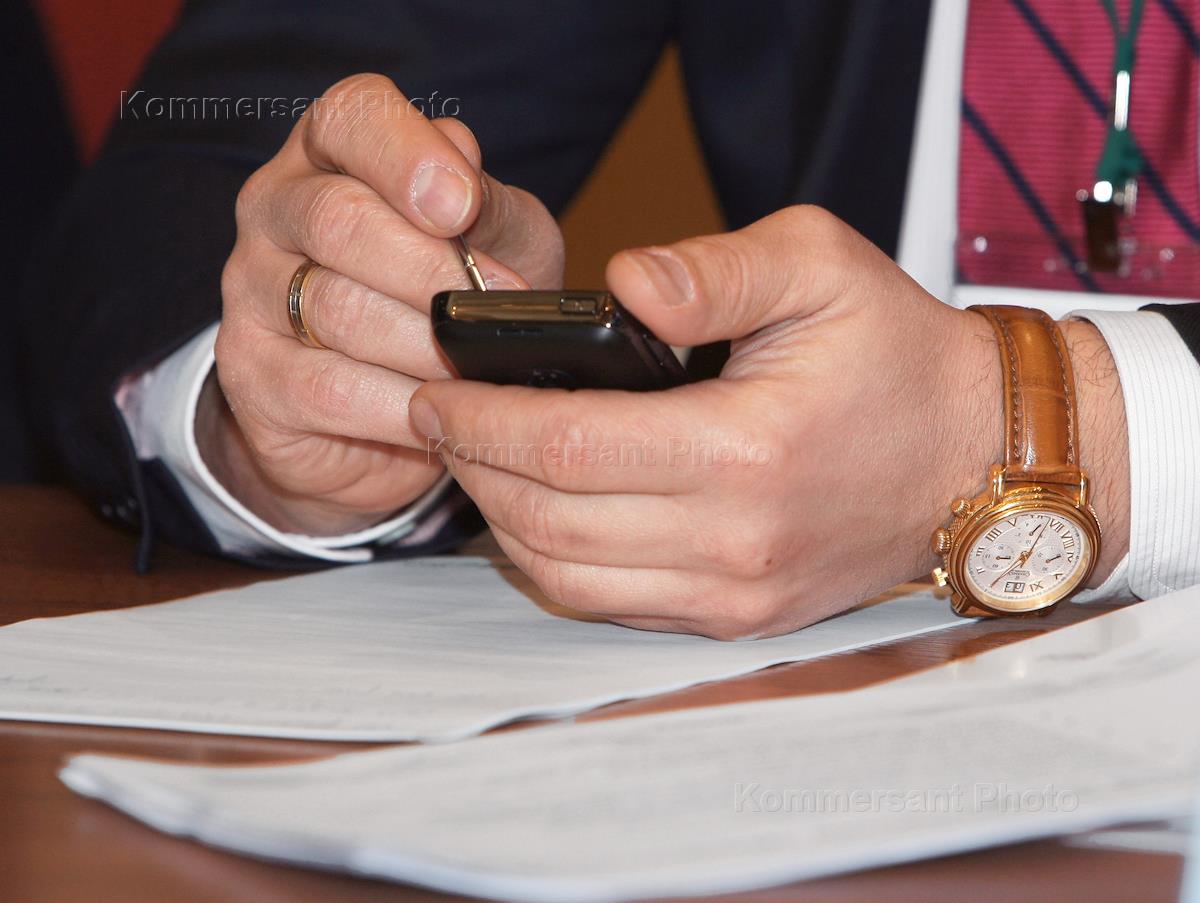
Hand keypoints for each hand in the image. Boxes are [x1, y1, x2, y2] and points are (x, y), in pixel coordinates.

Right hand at [204, 74, 563, 534]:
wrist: (396, 410)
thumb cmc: (451, 300)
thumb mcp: (499, 244)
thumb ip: (490, 210)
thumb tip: (465, 186)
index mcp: (337, 152)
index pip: (353, 116)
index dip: (406, 153)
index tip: (461, 205)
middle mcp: (277, 206)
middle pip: (338, 218)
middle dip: (427, 269)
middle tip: (489, 306)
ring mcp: (251, 289)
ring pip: (335, 307)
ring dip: (423, 345)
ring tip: (473, 367)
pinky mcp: (251, 373)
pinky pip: (328, 389)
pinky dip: (397, 405)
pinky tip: (435, 413)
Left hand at [408, 206, 1128, 637]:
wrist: (974, 455)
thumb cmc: (895, 355)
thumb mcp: (819, 268)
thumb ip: (712, 269)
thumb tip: (620, 283)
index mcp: (744, 451)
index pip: (568, 447)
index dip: (483, 421)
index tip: (437, 390)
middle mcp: (732, 541)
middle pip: (547, 520)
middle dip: (473, 468)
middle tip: (437, 419)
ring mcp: (733, 594)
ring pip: (565, 576)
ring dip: (501, 520)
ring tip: (477, 461)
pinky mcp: (736, 619)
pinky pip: (609, 605)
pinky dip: (552, 561)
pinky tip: (537, 510)